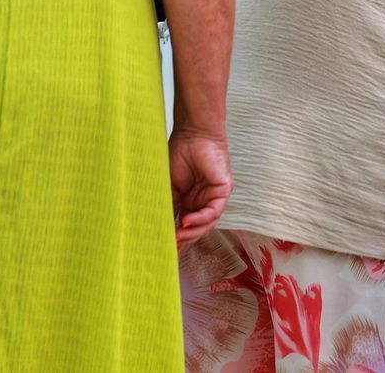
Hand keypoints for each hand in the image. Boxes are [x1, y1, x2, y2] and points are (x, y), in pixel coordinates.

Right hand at [170, 130, 231, 249]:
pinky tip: (187, 222)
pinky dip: (200, 218)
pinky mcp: (223, 192)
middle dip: (183, 240)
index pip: (183, 225)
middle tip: (169, 248)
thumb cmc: (179, 153)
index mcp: (189, 201)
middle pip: (195, 229)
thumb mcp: (168, 184)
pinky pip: (213, 212)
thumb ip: (168, 204)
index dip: (175, 238)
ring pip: (206, 224)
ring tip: (177, 237)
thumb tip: (161, 226)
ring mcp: (213, 199)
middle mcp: (202, 203)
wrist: (192, 134)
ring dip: (191, 232)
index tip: (163, 249)